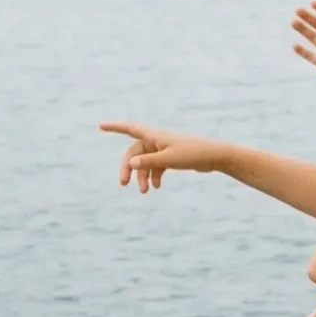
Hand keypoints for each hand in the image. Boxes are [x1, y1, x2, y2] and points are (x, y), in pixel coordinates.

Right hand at [99, 120, 225, 192]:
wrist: (215, 156)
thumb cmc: (193, 154)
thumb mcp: (169, 160)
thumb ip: (149, 162)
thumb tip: (130, 164)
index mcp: (155, 135)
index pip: (130, 128)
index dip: (115, 127)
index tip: (100, 125)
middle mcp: (157, 139)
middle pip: (135, 152)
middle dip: (128, 168)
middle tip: (123, 183)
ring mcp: (164, 148)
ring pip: (145, 162)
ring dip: (143, 176)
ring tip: (145, 191)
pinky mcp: (172, 156)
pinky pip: (156, 165)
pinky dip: (154, 175)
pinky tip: (156, 186)